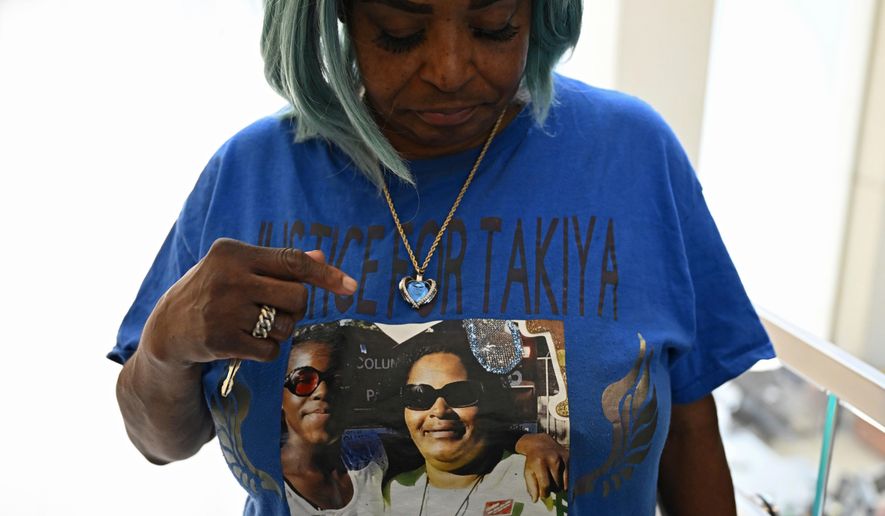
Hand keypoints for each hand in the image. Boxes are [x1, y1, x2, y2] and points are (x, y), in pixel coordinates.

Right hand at [143, 238, 356, 367]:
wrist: (168, 330)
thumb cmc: (213, 292)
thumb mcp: (238, 268)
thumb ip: (278, 263)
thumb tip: (321, 257)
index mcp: (233, 252)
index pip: (292, 261)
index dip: (326, 275)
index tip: (351, 287)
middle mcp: (228, 277)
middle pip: (297, 296)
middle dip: (295, 307)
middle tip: (275, 309)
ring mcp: (223, 309)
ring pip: (285, 324)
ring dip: (279, 329)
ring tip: (253, 325)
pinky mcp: (221, 339)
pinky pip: (270, 349)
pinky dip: (266, 350)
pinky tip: (245, 342)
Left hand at [515, 432, 568, 501]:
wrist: (540, 443)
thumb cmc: (532, 460)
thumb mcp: (527, 471)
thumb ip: (531, 486)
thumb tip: (536, 500)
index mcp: (540, 463)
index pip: (546, 485)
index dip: (545, 494)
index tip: (543, 495)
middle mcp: (553, 459)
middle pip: (556, 485)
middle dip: (552, 489)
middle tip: (548, 485)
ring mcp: (562, 458)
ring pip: (564, 483)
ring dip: (559, 486)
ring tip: (553, 480)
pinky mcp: (569, 457)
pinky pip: (570, 477)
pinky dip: (566, 481)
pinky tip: (560, 478)